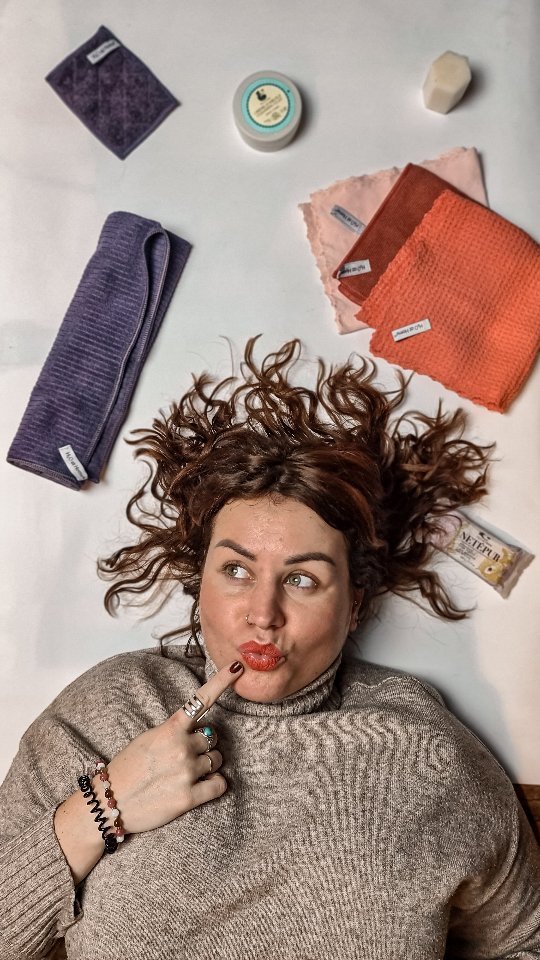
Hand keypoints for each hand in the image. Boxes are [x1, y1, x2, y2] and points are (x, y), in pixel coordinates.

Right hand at [100, 660, 243, 834]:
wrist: (109, 802)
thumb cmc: (127, 768)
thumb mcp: (148, 738)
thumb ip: (174, 731)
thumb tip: (199, 731)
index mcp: (170, 728)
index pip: (201, 700)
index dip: (222, 681)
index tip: (237, 666)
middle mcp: (181, 747)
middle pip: (213, 737)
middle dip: (204, 744)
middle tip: (186, 755)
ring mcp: (186, 772)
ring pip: (217, 760)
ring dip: (207, 765)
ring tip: (185, 773)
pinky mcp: (188, 798)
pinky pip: (219, 784)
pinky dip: (214, 784)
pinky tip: (198, 786)